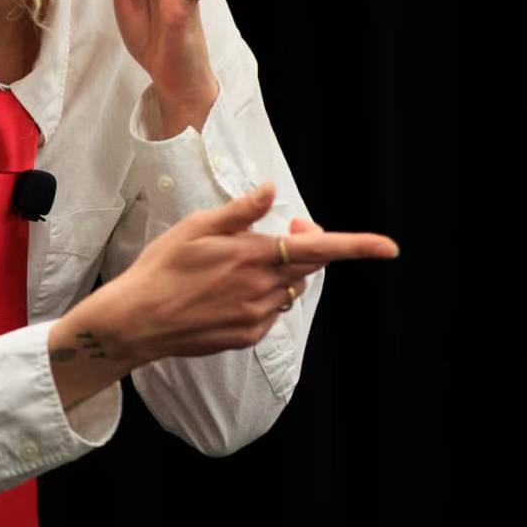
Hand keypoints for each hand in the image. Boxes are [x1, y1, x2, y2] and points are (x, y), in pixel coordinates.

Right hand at [95, 184, 398, 365]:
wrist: (138, 319)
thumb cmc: (161, 267)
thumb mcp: (195, 227)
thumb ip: (240, 211)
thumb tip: (272, 191)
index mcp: (252, 255)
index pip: (319, 249)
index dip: (358, 246)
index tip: (389, 247)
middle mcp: (262, 288)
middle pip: (307, 266)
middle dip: (305, 246)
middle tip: (284, 229)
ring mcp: (257, 316)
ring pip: (288, 289)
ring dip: (279, 272)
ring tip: (236, 265)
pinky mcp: (248, 335)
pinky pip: (271, 311)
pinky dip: (262, 296)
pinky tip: (228, 292)